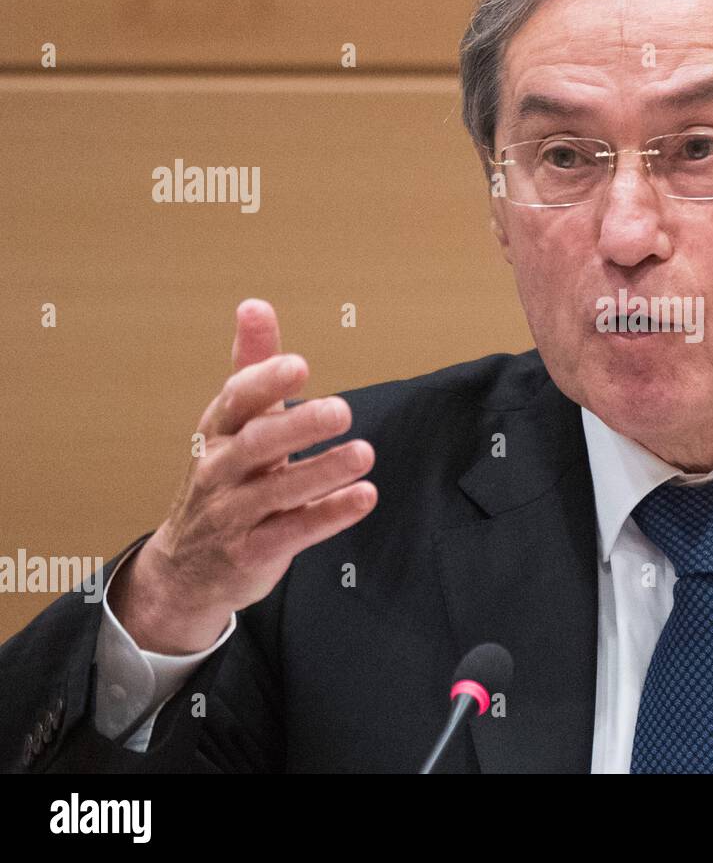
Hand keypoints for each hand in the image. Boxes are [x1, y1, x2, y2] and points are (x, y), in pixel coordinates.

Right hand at [110, 299, 376, 653]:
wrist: (186, 570)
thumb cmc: (224, 479)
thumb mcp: (233, 423)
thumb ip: (253, 366)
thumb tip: (255, 304)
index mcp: (218, 431)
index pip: (236, 400)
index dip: (265, 381)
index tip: (299, 364)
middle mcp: (220, 470)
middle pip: (256, 444)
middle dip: (297, 426)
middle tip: (341, 410)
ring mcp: (233, 515)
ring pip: (277, 492)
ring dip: (323, 471)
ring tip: (364, 452)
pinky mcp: (252, 553)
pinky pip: (292, 532)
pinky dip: (329, 515)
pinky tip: (364, 496)